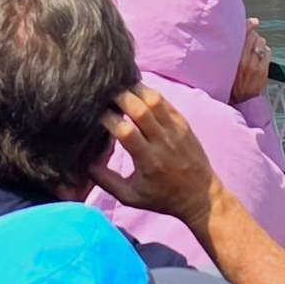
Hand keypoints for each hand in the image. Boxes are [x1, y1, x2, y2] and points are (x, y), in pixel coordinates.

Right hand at [90, 85, 220, 231]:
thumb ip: (106, 181)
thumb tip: (85, 162)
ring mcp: (175, 130)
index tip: (95, 114)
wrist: (200, 196)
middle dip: (119, 97)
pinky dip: (148, 92)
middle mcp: (163, 142)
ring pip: (154, 100)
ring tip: (118, 86)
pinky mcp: (183, 123)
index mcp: (148, 160)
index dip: (108, 118)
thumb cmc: (162, 197)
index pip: (125, 131)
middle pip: (140, 110)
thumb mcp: (130, 197)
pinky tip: (136, 89)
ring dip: (134, 89)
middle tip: (103, 92)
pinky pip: (165, 101)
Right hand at [231, 19, 271, 102]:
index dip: (249, 24)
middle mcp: (243, 59)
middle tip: (250, 42)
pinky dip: (265, 52)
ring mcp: (254, 65)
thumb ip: (233, 45)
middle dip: (253, 36)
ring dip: (259, 44)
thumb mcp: (226, 61)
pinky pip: (267, 52)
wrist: (238, 98)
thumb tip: (246, 26)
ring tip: (254, 51)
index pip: (243, 33)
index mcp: (232, 56)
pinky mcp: (263, 71)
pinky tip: (260, 58)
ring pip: (262, 43)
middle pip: (254, 36)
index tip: (254, 21)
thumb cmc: (229, 76)